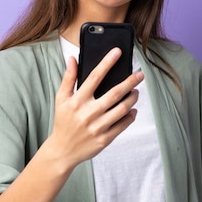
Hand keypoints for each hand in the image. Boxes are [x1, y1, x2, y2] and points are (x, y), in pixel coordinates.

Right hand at [47, 47, 143, 169]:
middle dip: (130, 82)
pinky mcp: (104, 139)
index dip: (107, 62)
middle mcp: (88, 113)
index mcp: (77, 101)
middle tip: (140, 74)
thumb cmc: (63, 121)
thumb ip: (68, 78)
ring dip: (132, 98)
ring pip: (122, 109)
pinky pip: (123, 125)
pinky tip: (132, 109)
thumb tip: (72, 59)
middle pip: (114, 93)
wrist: (62, 150)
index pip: (95, 77)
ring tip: (136, 91)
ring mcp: (97, 127)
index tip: (118, 52)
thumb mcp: (61, 99)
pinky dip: (130, 116)